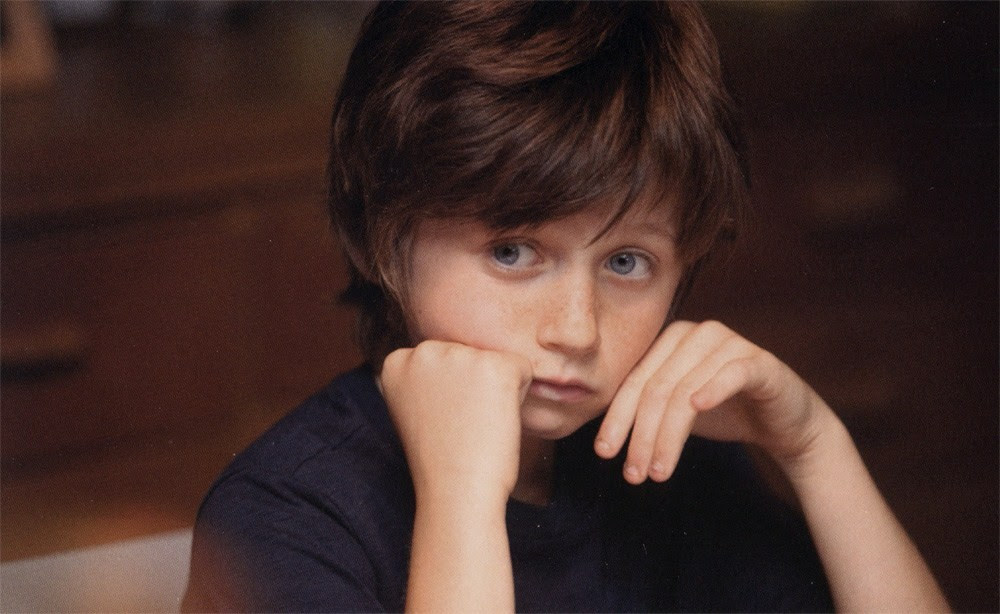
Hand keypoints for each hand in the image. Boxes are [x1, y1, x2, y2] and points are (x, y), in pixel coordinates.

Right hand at [380, 340, 532, 500]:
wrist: (456, 492)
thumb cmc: (441, 462)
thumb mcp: (417, 411)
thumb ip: (429, 382)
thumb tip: (460, 367)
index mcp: (398, 361)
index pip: (443, 360)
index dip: (451, 393)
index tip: (441, 421)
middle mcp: (424, 350)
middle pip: (469, 356)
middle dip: (473, 388)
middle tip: (461, 425)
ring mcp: (459, 354)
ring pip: (495, 363)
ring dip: (495, 393)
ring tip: (477, 424)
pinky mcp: (495, 365)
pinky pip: (523, 371)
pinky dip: (519, 399)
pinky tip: (496, 421)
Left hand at [594, 320, 828, 483]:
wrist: (783, 422)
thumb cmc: (724, 412)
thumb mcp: (676, 412)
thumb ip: (645, 411)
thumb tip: (601, 437)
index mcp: (671, 340)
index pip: (636, 381)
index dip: (617, 418)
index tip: (604, 453)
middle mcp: (697, 334)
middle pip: (657, 389)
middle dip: (641, 435)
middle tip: (634, 474)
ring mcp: (730, 343)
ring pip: (686, 391)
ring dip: (669, 436)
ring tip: (659, 472)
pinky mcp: (760, 362)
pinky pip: (731, 374)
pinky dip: (712, 391)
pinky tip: (698, 411)